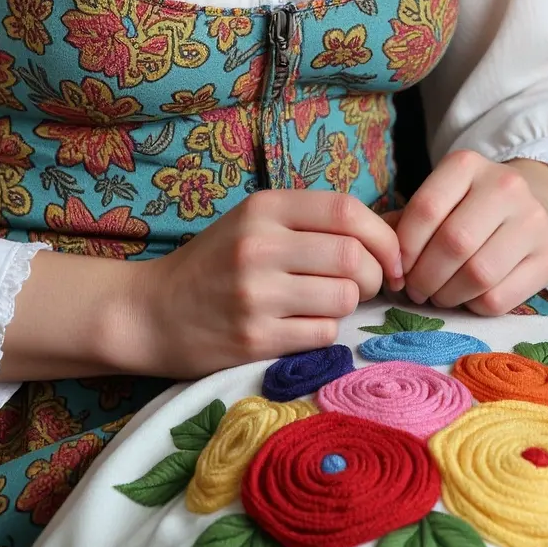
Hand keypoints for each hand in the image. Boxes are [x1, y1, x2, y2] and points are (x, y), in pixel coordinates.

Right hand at [132, 190, 403, 377]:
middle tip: (367, 284)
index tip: (392, 256)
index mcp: (263, 207)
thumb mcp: (256, 222)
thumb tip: (394, 230)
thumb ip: (314, 221)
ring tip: (325, 303)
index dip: (382, 235)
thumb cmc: (217, 263)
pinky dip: (325, 331)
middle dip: (375, 275)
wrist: (152, 312)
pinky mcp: (254, 338)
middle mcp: (259, 245)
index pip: (346, 210)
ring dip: (348, 304)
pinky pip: (323, 334)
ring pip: (343, 298)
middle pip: (352, 257)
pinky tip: (303, 325)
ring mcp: (256, 294)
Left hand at [384, 150, 547, 315]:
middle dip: (424, 277)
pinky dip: (474, 307)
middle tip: (415, 290)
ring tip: (437, 297)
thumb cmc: (472, 206)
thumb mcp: (441, 197)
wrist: (537, 205)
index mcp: (468, 164)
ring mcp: (534, 221)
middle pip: (454, 243)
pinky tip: (467, 299)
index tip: (397, 269)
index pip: (426, 208)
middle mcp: (505, 185)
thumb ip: (406, 220)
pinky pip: (502, 297)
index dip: (404, 247)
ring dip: (448, 296)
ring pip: (479, 274)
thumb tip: (376, 254)